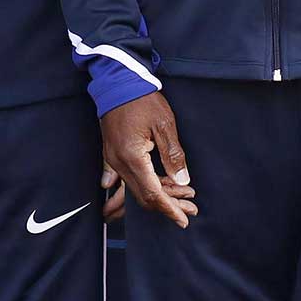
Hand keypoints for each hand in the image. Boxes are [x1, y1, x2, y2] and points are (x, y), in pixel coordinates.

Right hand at [100, 92, 197, 227]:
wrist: (117, 82)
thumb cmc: (142, 99)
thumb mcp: (164, 124)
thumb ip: (173, 155)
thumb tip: (182, 180)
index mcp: (133, 157)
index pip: (153, 192)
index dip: (170, 208)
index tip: (184, 218)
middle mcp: (119, 163)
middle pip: (143, 196)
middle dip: (168, 205)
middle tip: (190, 207)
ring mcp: (112, 160)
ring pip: (135, 189)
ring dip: (158, 195)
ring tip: (181, 194)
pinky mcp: (111, 154)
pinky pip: (123, 180)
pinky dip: (141, 186)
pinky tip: (154, 188)